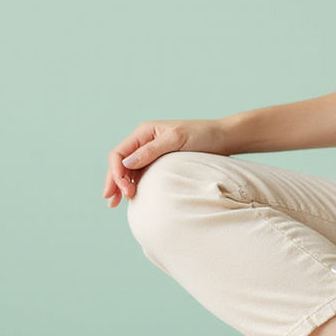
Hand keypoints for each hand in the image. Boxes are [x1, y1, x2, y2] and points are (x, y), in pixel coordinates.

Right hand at [103, 120, 226, 206]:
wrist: (223, 138)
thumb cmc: (202, 135)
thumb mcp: (176, 140)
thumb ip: (151, 151)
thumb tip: (126, 163)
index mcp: (144, 132)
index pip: (119, 153)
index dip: (116, 172)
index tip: (122, 189)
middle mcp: (144, 142)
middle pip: (119, 163)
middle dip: (113, 181)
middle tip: (112, 201)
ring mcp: (151, 154)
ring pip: (128, 171)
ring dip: (120, 186)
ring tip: (115, 203)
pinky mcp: (160, 164)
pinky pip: (140, 176)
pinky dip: (133, 186)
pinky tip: (131, 197)